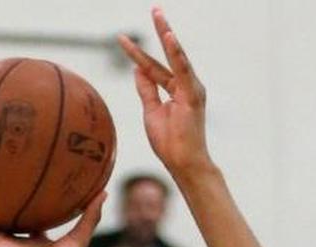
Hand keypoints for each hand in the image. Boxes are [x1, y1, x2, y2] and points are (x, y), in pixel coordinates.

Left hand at [118, 9, 214, 178]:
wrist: (182, 162)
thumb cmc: (170, 142)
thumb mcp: (151, 111)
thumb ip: (146, 90)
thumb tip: (137, 69)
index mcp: (176, 90)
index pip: (153, 67)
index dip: (137, 53)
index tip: (122, 39)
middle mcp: (186, 85)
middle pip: (168, 55)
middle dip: (161, 30)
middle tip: (154, 8)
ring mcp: (191, 89)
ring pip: (175, 57)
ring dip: (167, 34)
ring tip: (158, 14)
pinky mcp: (193, 95)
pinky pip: (182, 70)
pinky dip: (176, 53)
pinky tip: (169, 37)